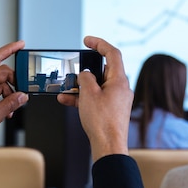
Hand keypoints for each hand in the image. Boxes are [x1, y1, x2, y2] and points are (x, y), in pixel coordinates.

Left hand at [0, 41, 28, 151]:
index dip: (9, 49)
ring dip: (7, 94)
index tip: (20, 45)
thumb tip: (22, 96)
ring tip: (10, 110)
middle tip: (20, 95)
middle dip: (13, 83)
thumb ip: (11, 104)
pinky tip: (3, 111)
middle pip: (0, 74)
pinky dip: (0, 100)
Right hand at [57, 36, 132, 161]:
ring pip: (97, 86)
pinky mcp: (111, 110)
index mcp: (119, 81)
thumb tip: (86, 75)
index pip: (112, 53)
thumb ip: (85, 78)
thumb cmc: (103, 123)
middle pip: (103, 70)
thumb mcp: (88, 94)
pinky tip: (68, 101)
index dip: (99, 43)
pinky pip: (96, 98)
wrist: (108, 146)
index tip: (88, 40)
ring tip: (66, 89)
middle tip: (74, 68)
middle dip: (86, 70)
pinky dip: (83, 97)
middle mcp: (121, 89)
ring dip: (81, 86)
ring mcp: (117, 100)